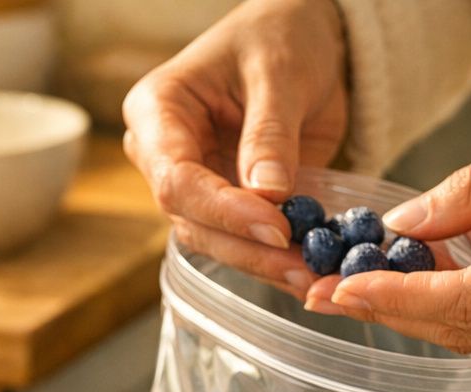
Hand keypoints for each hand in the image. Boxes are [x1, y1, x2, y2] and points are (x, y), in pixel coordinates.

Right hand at [122, 0, 347, 294]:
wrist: (304, 38)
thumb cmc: (279, 36)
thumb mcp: (278, 73)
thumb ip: (270, 133)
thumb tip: (268, 193)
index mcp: (156, 112)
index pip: (175, 178)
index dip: (223, 209)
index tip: (275, 225)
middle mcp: (164, 156)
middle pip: (192, 221)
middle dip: (246, 248)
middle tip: (300, 266)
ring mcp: (197, 186)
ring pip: (217, 242)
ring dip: (264, 264)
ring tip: (313, 277)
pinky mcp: (230, 206)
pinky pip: (246, 243)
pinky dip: (278, 260)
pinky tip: (312, 274)